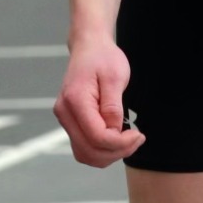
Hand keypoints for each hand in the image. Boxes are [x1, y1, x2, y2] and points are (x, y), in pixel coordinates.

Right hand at [53, 35, 145, 166]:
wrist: (89, 48)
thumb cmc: (103, 58)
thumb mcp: (115, 77)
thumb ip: (113, 107)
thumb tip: (115, 132)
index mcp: (75, 100)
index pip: (97, 137)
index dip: (121, 143)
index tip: (138, 134)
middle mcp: (64, 113)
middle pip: (89, 151)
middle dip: (117, 152)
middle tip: (136, 139)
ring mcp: (65, 119)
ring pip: (85, 154)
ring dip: (109, 155)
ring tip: (127, 141)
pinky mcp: (70, 122)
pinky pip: (83, 147)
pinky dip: (101, 150)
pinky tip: (116, 139)